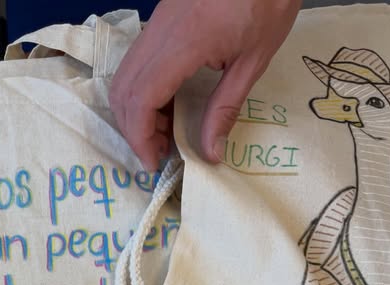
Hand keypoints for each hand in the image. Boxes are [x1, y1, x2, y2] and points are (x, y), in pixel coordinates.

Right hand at [109, 0, 300, 168]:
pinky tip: (169, 105)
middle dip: (134, 129)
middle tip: (160, 152)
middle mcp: (159, 32)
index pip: (141, 100)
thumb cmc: (267, 1)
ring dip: (136, 112)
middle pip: (123, 91)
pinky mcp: (160, 20)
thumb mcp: (253, 61)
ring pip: (124, 77)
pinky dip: (144, 92)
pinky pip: (137, 63)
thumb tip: (210, 153)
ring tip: (165, 132)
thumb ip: (226, 108)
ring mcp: (156, 23)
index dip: (141, 138)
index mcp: (183, 44)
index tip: (155, 163)